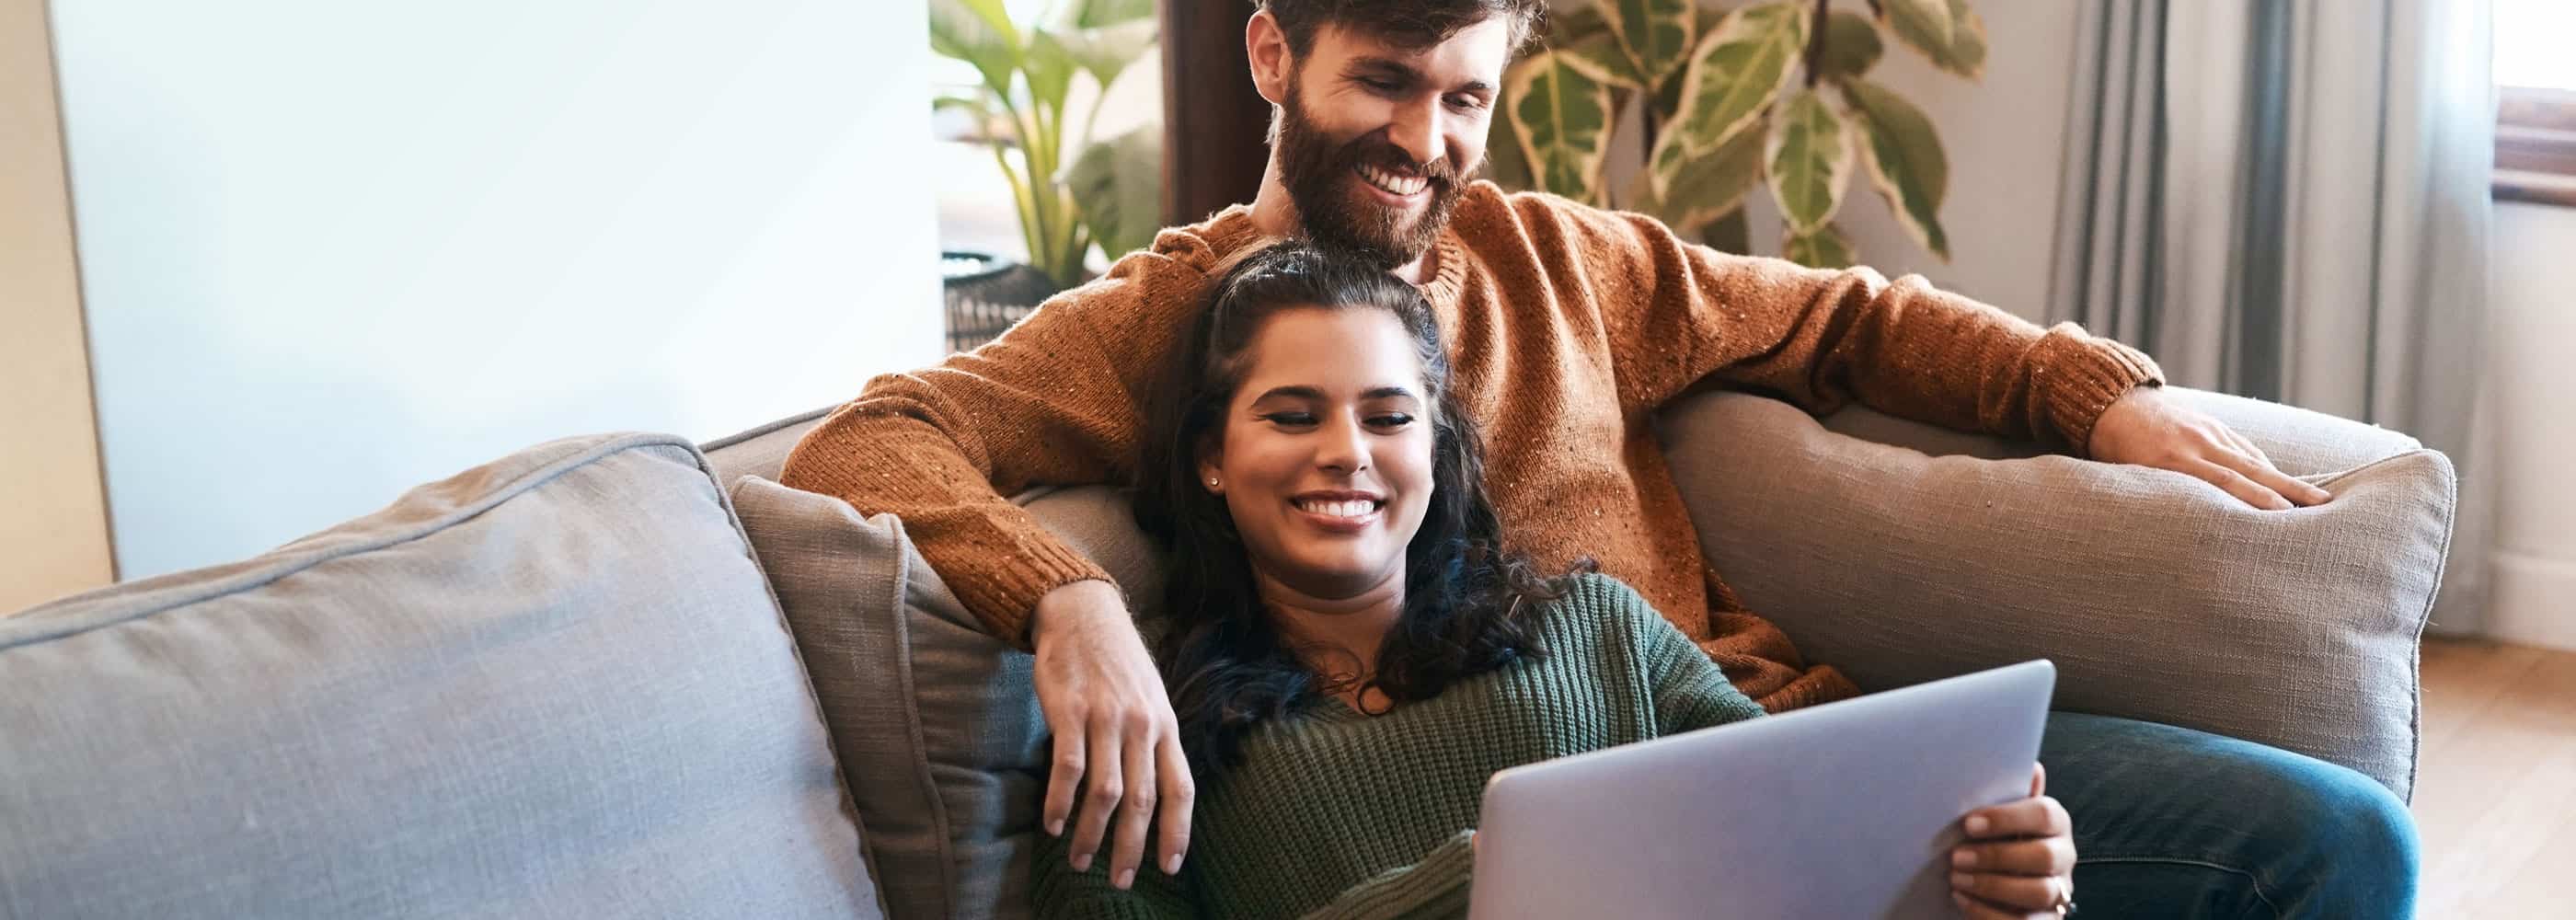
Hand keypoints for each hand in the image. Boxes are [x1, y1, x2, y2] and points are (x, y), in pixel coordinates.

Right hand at [1033, 579, 1193, 889]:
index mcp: (1165, 725)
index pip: (1181, 788)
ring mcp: (1106, 717)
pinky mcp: (1070, 710)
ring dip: (1091, 833)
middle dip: (1132, 847)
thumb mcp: (1151, 698)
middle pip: (1143, 799)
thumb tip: (1158, 795)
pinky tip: (1052, 824)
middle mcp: (1141, 725)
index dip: (1177, 831)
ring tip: (1079, 860)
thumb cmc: (1117, 663)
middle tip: (1120, 880)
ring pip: (1106, 792)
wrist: (1083, 613)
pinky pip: (1068, 768)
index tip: (1169, 867)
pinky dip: (1060, 802)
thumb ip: (1155, 741)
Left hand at [1950, 763, 2075, 917]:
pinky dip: (1988, 912)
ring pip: (2038, 892)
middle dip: (1997, 857)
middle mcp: (2064, 857)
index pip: (2046, 815)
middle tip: (1957, 857)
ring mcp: (2059, 892)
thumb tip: (2031, 766)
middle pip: (2044, 856)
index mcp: (2056, 824)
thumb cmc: (2000, 839)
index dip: (2008, 818)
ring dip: (1992, 886)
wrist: (2003, 884)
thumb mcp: (2003, 816)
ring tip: (1957, 879)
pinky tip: (1961, 898)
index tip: (1969, 823)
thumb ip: (2013, 795)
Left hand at [2086, 385, 2333, 510]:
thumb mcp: (2124, 472)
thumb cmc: (2111, 449)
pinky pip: (2243, 447)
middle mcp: (2195, 444)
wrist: (2110, 401)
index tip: (2283, 515)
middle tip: (2322, 506)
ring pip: (2252, 458)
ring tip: (2319, 499)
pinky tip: (2284, 483)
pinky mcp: (2211, 424)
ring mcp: (2207, 431)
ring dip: (2285, 480)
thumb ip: (2151, 495)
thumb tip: (2173, 529)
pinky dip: (2264, 466)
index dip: (2254, 498)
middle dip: (2287, 490)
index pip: (2222, 481)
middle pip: (2249, 470)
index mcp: (2171, 459)